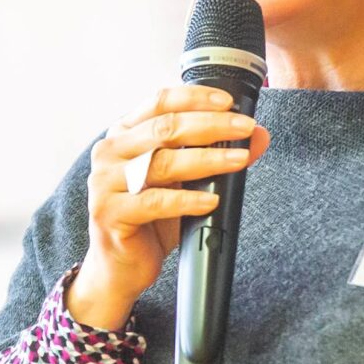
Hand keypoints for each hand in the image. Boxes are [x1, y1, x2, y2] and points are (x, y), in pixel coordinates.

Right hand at [69, 86, 267, 330]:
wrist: (121, 266)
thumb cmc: (152, 219)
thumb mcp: (186, 182)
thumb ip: (216, 154)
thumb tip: (258, 136)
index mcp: (124, 134)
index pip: (159, 101)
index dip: (195, 97)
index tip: (229, 102)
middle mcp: (110, 152)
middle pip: (165, 128)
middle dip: (211, 125)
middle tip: (244, 128)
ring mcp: (105, 183)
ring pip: (162, 163)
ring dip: (206, 160)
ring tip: (238, 160)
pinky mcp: (109, 213)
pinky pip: (153, 203)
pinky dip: (187, 200)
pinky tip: (211, 201)